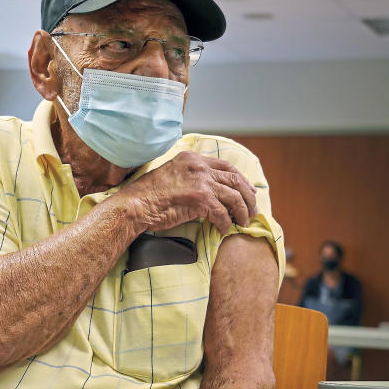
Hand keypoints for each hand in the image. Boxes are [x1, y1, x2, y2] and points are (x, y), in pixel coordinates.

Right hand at [119, 151, 257, 233]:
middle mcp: (199, 167)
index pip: (226, 166)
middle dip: (248, 196)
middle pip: (236, 179)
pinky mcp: (200, 199)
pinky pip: (222, 214)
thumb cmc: (147, 195)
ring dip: (242, 212)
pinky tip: (223, 229)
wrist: (135, 205)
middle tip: (252, 210)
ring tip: (243, 222)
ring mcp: (201, 182)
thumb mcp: (170, 175)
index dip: (240, 179)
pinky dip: (225, 223)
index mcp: (192, 158)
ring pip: (234, 197)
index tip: (247, 190)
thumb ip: (189, 176)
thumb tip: (206, 190)